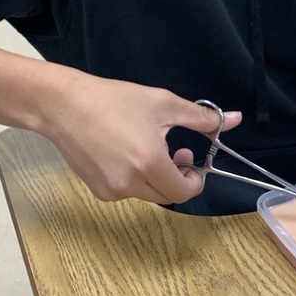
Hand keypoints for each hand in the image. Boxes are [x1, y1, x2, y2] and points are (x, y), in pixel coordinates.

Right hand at [45, 69, 241, 204]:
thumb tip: (234, 120)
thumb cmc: (113, 100)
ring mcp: (111, 191)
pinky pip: (127, 191)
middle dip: (177, 177)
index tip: (194, 162)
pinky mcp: (97, 190)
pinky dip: (135, 178)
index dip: (195, 180)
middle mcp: (129, 184)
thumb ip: (202, 118)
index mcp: (149, 164)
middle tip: (176, 152)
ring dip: (156, 177)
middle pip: (167, 194)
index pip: (184, 192)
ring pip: (148, 193)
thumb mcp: (163, 104)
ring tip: (149, 148)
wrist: (62, 105)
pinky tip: (125, 154)